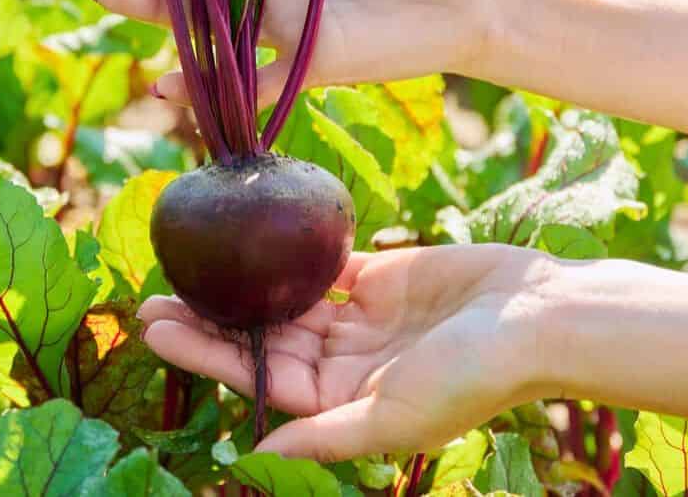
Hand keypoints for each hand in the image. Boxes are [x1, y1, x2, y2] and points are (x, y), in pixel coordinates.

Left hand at [137, 244, 555, 461]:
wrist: (538, 317)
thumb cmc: (474, 376)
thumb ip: (323, 435)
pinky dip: (286, 252)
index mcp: (343, 405)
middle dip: (208, 320)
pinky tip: (247, 235)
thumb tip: (254, 452)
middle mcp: (344, 365)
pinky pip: (321, 263)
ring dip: (238, 285)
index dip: (206, 354)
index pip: (258, 379)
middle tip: (149, 297)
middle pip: (261, 340)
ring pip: (282, 300)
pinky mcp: (379, 276)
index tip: (157, 328)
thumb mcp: (394, 418)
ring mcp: (360, 319)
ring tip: (186, 262)